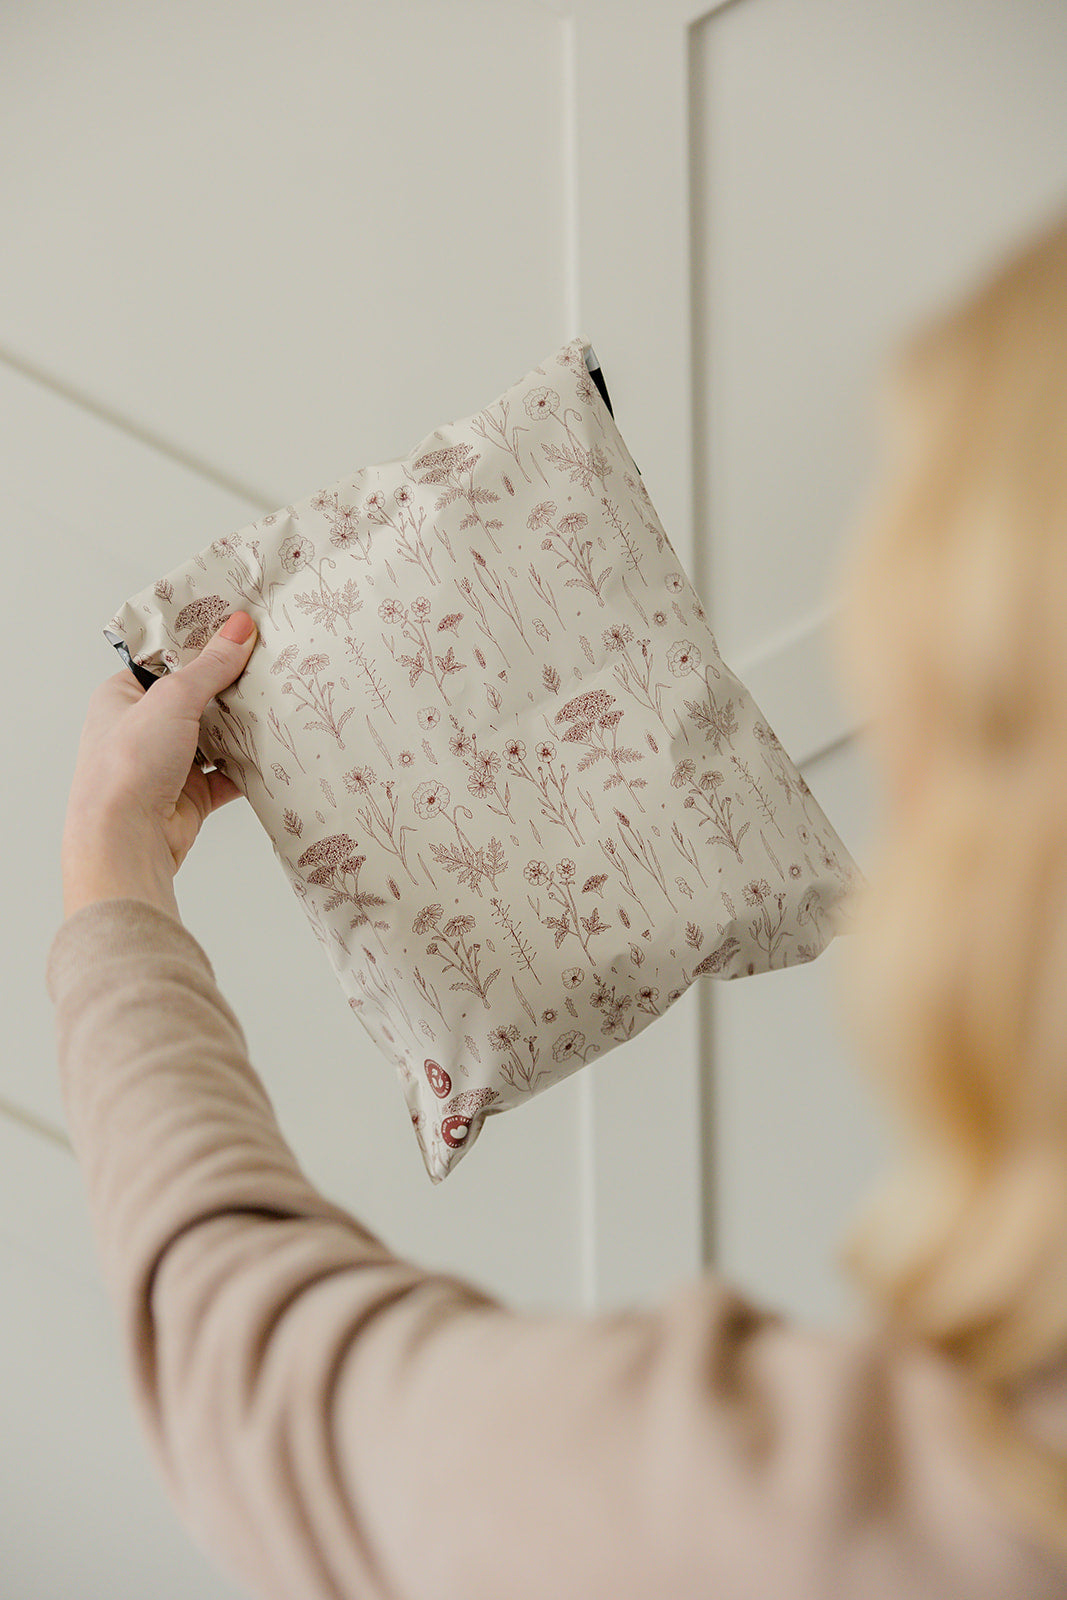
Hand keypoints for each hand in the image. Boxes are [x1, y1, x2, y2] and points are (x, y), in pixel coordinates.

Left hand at [60, 612, 258, 920]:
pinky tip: (275, 750)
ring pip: (216, 736)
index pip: (167, 659)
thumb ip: (211, 665)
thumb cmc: (128, 765)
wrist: (126, 840)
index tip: (239, 627)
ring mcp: (168, 763)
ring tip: (279, 700)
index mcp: (123, 696)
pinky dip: (250, 766)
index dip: (201, 643)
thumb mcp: (173, 699)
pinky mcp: (191, 794)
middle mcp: (143, 728)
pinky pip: (228, 773)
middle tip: (270, 662)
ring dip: (243, 727)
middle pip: (198, 697)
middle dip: (231, 686)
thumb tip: (240, 627)